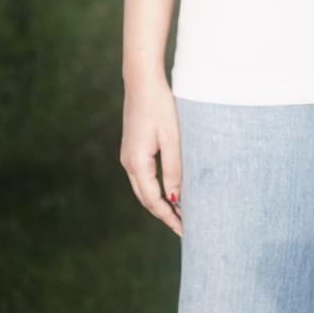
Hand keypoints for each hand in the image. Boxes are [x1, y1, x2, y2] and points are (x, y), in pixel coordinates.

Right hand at [120, 73, 182, 235]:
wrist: (142, 81)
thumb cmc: (160, 107)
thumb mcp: (172, 139)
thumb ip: (174, 169)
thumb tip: (175, 198)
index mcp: (137, 163)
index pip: (154, 200)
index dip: (169, 217)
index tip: (185, 230)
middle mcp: (128, 163)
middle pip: (146, 199)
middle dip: (164, 215)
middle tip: (184, 228)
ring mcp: (128, 155)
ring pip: (143, 189)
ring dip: (159, 203)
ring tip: (179, 214)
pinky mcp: (132, 148)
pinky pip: (143, 177)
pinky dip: (155, 189)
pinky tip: (169, 190)